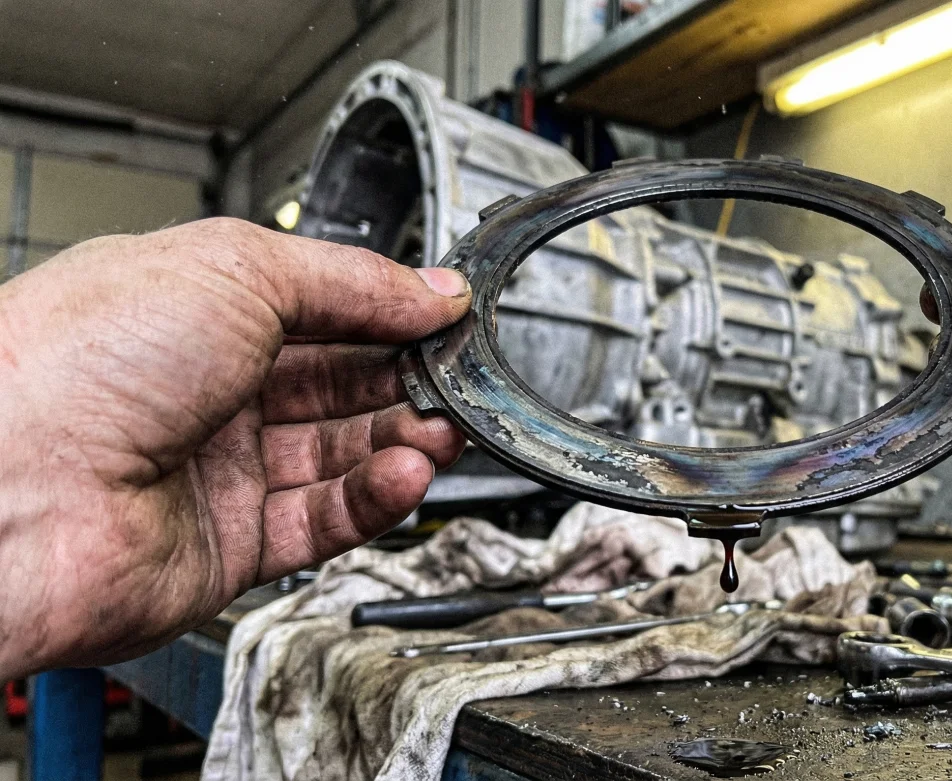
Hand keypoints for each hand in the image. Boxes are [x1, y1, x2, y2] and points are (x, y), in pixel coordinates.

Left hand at [0, 218, 469, 677]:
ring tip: (444, 430)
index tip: (448, 317)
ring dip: (403, 440)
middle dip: (408, 381)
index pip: (321, 311)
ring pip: (341, 456)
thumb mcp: (235, 269)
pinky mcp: (228, 546)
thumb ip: (352, 281)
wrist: (8, 488)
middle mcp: (206, 392)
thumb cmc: (75, 363)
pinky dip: (377, 497)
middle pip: (340, 387)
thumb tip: (435, 288)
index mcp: (196, 312)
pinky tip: (407, 473)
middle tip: (459, 380)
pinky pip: (324, 519)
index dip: (388, 314)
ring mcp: (217, 471)